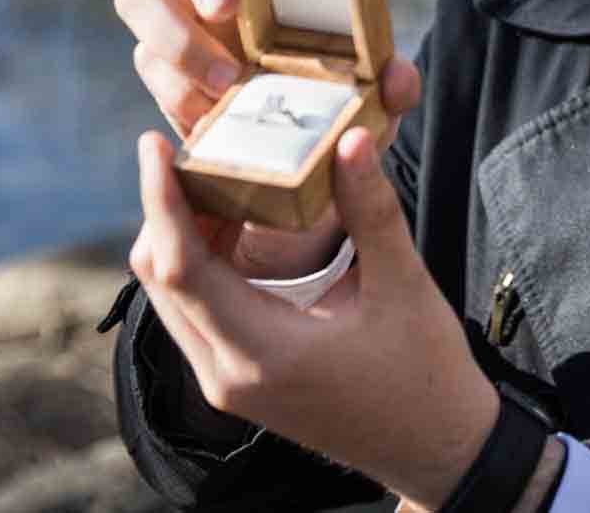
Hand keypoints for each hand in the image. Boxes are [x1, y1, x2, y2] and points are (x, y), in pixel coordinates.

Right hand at [113, 0, 419, 277]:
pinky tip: (211, 117)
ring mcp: (185, 11)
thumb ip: (394, 87)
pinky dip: (179, 91)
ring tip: (224, 81)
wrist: (307, 154)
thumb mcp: (378, 98)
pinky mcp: (162, 62)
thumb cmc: (344, 101)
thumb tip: (397, 81)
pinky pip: (148, 62)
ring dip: (174, 34)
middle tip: (226, 6)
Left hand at [130, 122, 500, 507]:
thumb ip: (371, 211)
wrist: (435, 448)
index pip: (181, 269)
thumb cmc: (425, 375)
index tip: (154, 145)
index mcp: (262, 352)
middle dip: (166, 209)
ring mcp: (227, 384)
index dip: (160, 202)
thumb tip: (352, 140)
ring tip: (215, 178)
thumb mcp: (404, 286)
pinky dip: (200, 264)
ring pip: (170, 298)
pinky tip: (236, 226)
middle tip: (193, 149)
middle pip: (161, 281)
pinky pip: (194, 314)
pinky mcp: (237, 383)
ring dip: (181, 236)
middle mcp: (227, 374)